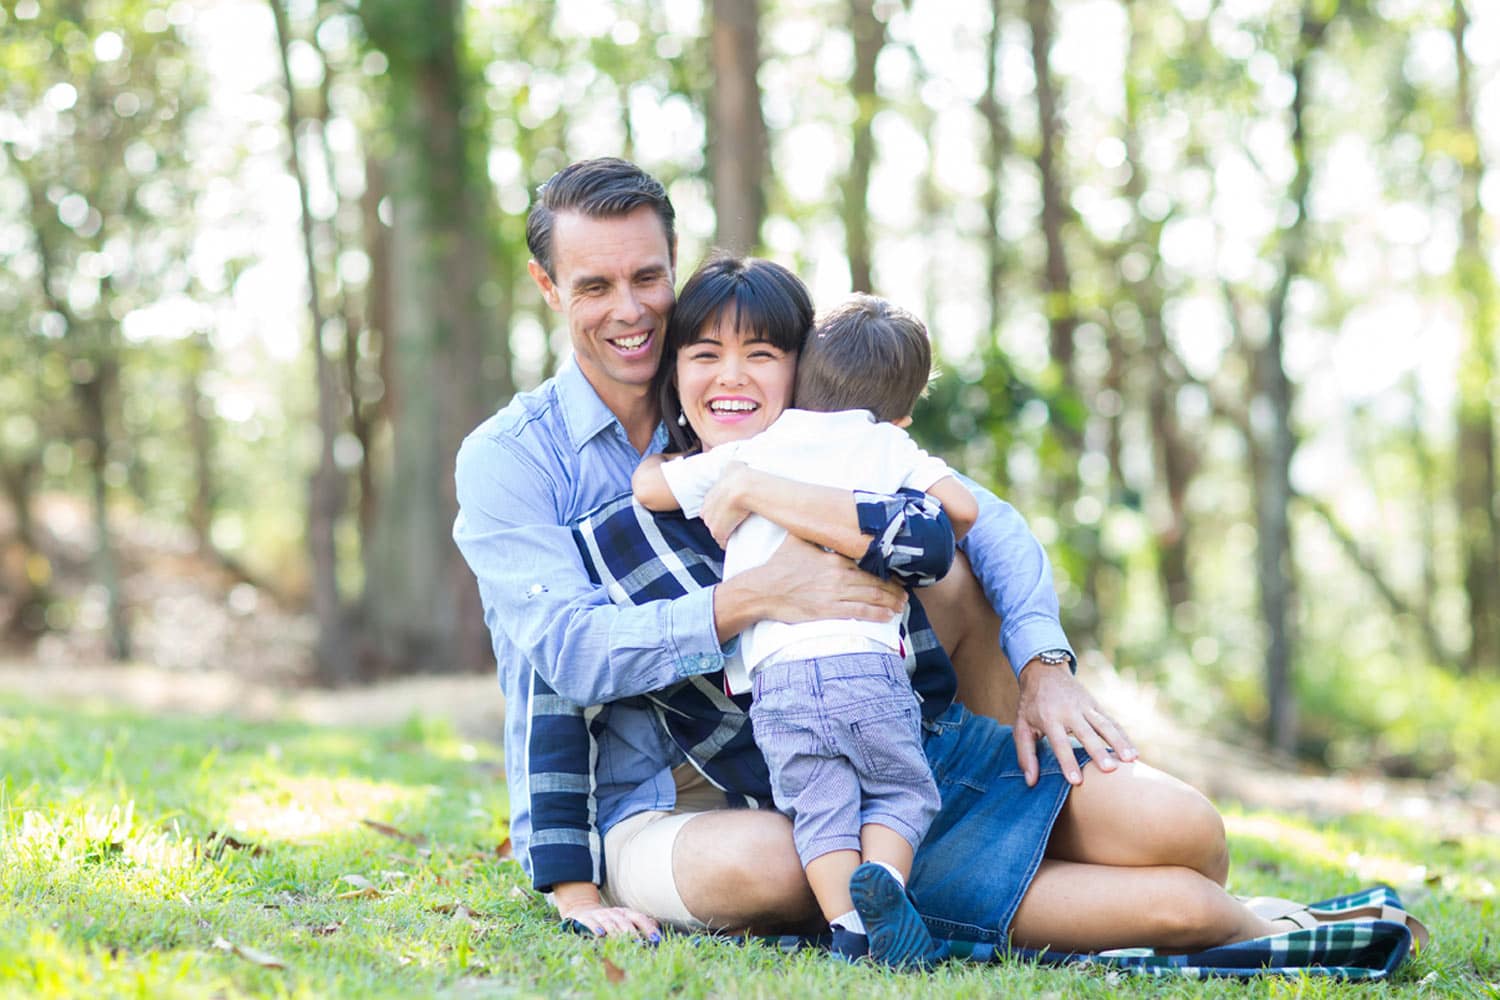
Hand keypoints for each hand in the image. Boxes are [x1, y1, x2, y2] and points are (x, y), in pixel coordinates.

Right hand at [552, 882, 659, 939]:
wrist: (583, 910)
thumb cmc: (610, 920)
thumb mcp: (625, 920)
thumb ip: (641, 924)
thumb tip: (657, 930)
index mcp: (626, 913)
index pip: (639, 918)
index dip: (648, 928)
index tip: (656, 939)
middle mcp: (614, 913)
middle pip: (625, 921)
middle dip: (632, 932)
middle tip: (639, 943)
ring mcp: (600, 915)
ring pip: (609, 923)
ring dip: (616, 932)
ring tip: (623, 941)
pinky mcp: (586, 919)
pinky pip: (591, 923)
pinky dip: (595, 928)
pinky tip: (600, 935)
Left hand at [700, 462, 753, 546]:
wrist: (742, 486)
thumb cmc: (740, 475)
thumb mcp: (732, 466)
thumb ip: (731, 468)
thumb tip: (735, 465)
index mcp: (707, 498)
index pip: (710, 509)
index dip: (721, 513)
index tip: (731, 514)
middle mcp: (706, 511)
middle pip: (712, 522)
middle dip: (722, 524)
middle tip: (735, 524)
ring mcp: (711, 522)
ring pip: (717, 532)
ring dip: (725, 533)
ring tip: (737, 532)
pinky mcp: (719, 532)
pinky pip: (723, 542)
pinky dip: (728, 543)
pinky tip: (735, 541)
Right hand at [755, 534, 906, 623]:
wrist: (762, 590)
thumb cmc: (778, 566)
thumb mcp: (797, 541)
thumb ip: (815, 533)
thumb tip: (820, 518)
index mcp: (834, 559)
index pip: (868, 565)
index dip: (886, 572)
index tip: (897, 576)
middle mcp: (839, 576)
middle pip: (875, 583)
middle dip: (894, 590)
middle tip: (906, 595)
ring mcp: (834, 594)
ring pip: (871, 597)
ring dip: (890, 602)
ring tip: (901, 606)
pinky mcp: (828, 611)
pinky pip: (859, 612)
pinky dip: (877, 614)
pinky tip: (888, 616)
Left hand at [1013, 659, 1137, 786]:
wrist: (1044, 672)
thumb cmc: (1031, 705)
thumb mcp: (1021, 726)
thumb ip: (1025, 755)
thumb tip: (1031, 782)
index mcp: (1049, 718)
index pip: (1060, 743)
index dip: (1068, 762)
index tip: (1077, 781)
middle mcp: (1069, 711)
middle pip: (1086, 734)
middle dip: (1098, 752)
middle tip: (1110, 770)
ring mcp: (1085, 706)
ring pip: (1104, 725)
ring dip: (1118, 742)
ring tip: (1131, 760)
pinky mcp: (1095, 705)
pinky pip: (1111, 721)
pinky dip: (1123, 736)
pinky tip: (1133, 751)